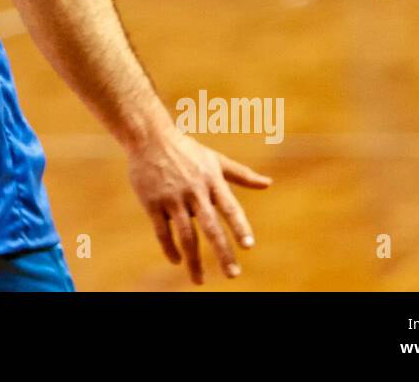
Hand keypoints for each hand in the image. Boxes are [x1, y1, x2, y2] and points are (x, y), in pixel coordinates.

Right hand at [127, 130, 270, 284]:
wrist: (149, 137)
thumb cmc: (186, 149)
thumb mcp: (215, 159)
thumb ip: (242, 175)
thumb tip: (269, 183)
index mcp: (211, 181)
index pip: (230, 207)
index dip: (239, 226)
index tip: (248, 246)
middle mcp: (194, 191)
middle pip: (210, 227)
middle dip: (222, 252)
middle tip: (233, 274)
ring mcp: (172, 198)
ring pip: (185, 235)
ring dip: (193, 260)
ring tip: (200, 280)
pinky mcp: (152, 203)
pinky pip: (162, 231)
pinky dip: (170, 248)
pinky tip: (177, 260)